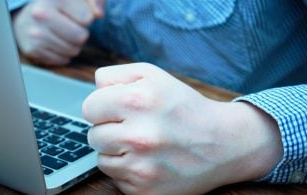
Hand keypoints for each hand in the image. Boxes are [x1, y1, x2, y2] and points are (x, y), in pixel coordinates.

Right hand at [12, 0, 103, 65]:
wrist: (26, 19)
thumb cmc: (58, 8)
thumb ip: (96, 1)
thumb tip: (99, 15)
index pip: (87, 18)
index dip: (86, 19)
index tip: (75, 15)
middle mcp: (41, 14)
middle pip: (80, 37)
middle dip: (80, 34)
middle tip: (71, 28)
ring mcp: (35, 33)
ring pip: (73, 51)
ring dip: (73, 46)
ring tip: (62, 35)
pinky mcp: (32, 49)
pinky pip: (63, 60)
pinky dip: (62, 54)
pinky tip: (54, 43)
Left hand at [83, 63, 282, 193]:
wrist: (223, 144)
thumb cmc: (184, 107)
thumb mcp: (154, 76)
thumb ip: (116, 75)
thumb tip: (94, 86)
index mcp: (138, 101)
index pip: (89, 108)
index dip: (102, 107)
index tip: (117, 110)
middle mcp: (139, 136)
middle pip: (93, 135)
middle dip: (110, 130)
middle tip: (135, 127)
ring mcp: (142, 167)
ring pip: (102, 159)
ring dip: (117, 151)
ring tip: (143, 144)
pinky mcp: (145, 190)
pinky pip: (116, 178)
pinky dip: (128, 169)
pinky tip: (149, 160)